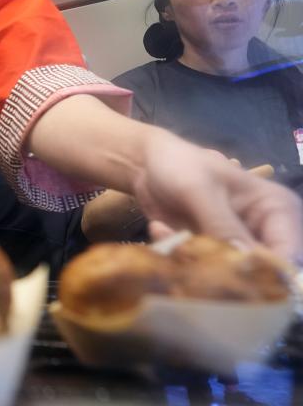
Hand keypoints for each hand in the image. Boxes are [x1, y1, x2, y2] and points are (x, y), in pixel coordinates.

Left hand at [132, 129, 302, 262]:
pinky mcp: (208, 251)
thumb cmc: (182, 165)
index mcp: (276, 209)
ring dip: (193, 260)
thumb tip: (246, 261)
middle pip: (259, 270)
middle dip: (222, 268)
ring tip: (166, 233)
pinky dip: (176, 253)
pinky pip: (199, 267)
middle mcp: (261, 231)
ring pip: (226, 273)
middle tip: (189, 254)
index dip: (265, 270)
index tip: (230, 272)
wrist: (147, 162)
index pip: (287, 251)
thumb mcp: (201, 190)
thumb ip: (222, 224)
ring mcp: (233, 244)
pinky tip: (158, 227)